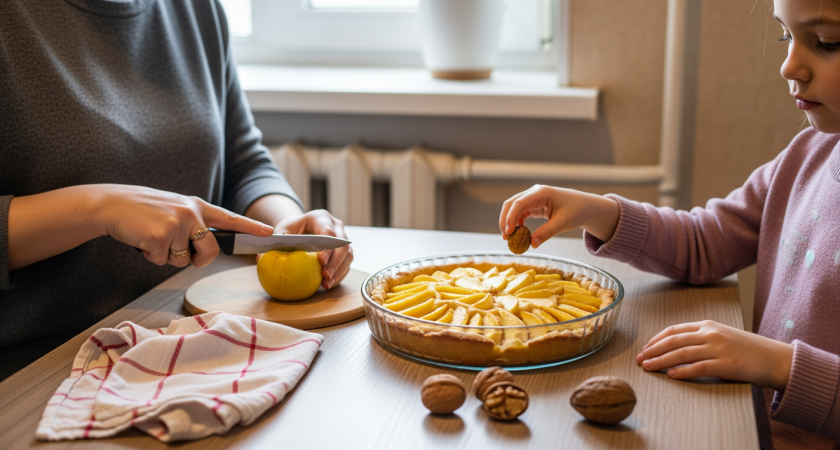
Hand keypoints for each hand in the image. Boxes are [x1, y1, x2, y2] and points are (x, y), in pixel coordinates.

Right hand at [102, 185, 273, 267]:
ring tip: (153, 236)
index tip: (269, 234)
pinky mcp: (160, 236)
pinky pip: (162, 261)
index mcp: (198, 206)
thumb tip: (206, 250)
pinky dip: (150, 255)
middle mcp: (192, 213)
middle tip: (176, 248)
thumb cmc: (144, 211)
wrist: (111, 204)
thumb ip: (195, 223)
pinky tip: (142, 239)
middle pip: (210, 251)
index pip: (230, 218)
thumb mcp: (175, 209)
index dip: (250, 228)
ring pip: (183, 259)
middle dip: (196, 258)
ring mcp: (177, 224)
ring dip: (167, 255)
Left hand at [271, 209, 352, 289]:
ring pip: (348, 254)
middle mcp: (335, 226)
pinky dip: (339, 274)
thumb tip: (261, 257)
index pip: (328, 231)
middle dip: (336, 261)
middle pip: (342, 243)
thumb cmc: (290, 231)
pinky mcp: (344, 251)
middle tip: (325, 275)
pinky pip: (346, 263)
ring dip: (339, 270)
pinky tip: (329, 285)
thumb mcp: (281, 232)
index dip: (327, 247)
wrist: (300, 229)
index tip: (320, 261)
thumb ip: (273, 243)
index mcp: (320, 217)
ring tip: (327, 283)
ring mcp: (342, 238)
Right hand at [498, 185, 619, 246]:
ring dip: (509, 222)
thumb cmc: (577, 211)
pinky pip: (520, 213)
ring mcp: (533, 198)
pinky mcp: (534, 205)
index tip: (508, 232)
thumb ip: (546, 232)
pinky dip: (516, 223)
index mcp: (541, 192)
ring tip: (510, 238)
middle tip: (506, 238)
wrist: (586, 207)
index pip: (519, 203)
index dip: (510, 218)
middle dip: (505, 220)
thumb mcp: (563, 223)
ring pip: (513, 208)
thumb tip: (532, 244)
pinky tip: (519, 233)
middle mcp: (534, 192)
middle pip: (511, 204)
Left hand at [636, 320, 792, 390]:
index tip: (645, 348)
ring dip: (661, 361)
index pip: (674, 330)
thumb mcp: (722, 336)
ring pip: (681, 353)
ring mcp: (718, 348)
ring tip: (648, 367)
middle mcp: (710, 334)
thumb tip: (676, 347)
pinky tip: (670, 375)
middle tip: (639, 359)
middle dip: (652, 350)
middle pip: (673, 341)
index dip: (656, 339)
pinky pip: (699, 367)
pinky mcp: (726, 364)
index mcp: (708, 325)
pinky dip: (682, 371)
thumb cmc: (747, 349)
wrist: (775, 358)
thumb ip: (701, 338)